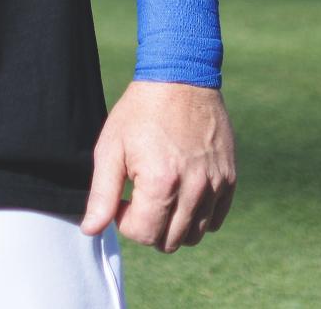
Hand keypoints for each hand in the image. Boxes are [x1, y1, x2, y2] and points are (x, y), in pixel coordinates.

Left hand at [81, 80, 235, 251]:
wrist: (180, 78)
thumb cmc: (140, 111)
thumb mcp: (110, 147)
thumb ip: (101, 194)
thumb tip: (91, 230)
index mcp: (161, 183)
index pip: (144, 235)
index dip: (126, 221)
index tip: (123, 198)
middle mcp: (193, 189)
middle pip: (170, 242)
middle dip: (149, 227)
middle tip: (139, 197)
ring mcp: (215, 185)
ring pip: (194, 236)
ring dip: (173, 225)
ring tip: (160, 193)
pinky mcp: (229, 179)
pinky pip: (214, 220)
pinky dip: (197, 216)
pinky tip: (181, 191)